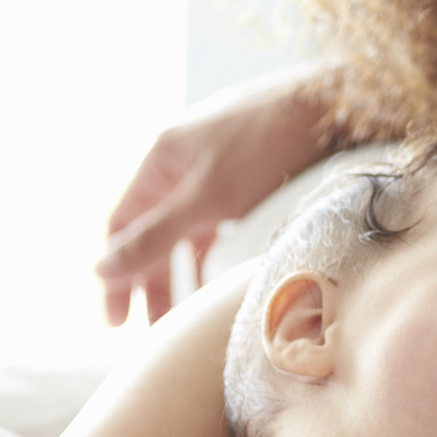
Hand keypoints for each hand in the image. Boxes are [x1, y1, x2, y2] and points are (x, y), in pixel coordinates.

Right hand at [97, 63, 342, 324]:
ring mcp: (217, 169)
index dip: (116, 272)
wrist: (335, 106)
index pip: (122, 225)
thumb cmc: (268, 145)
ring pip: (188, 231)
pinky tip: (219, 281)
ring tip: (184, 317)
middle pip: (152, 231)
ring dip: (182, 272)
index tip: (117, 320)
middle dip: (149, 280)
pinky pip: (219, 224)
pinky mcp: (250, 177)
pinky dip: (214, 253)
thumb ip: (155, 236)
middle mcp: (183, 162)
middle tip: (148, 329)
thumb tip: (101, 269)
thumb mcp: (207, 198)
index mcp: (161, 160)